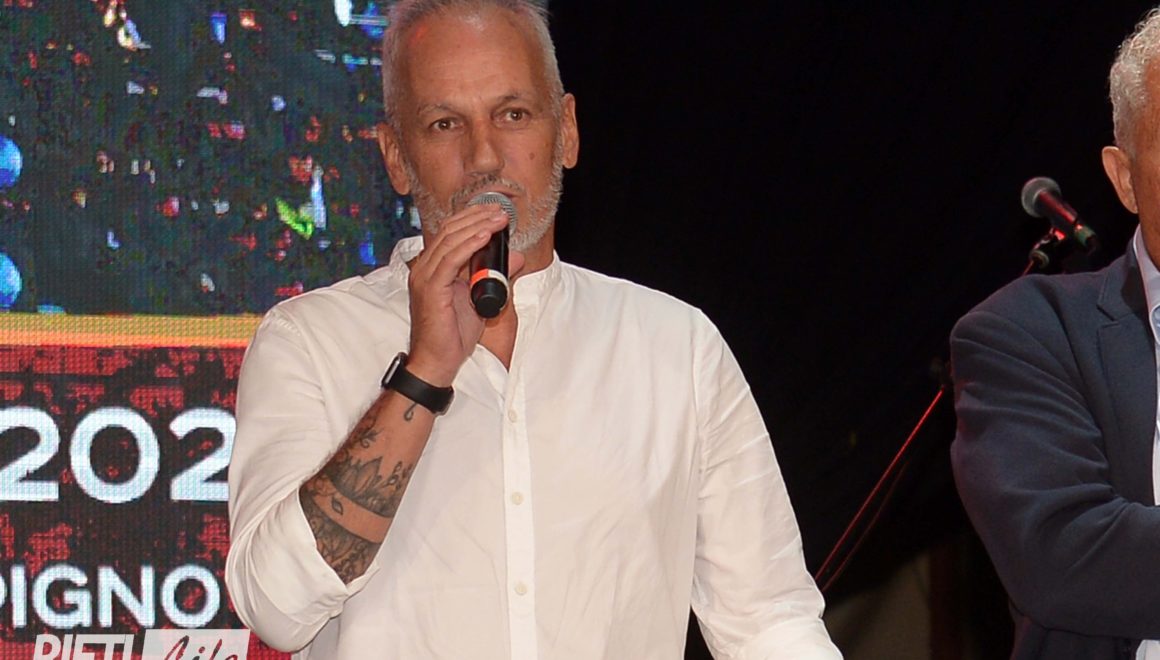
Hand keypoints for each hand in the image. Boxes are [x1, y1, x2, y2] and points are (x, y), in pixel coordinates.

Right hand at [405, 206, 519, 385]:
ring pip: (451, 241)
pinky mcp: (430, 288)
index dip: (472, 217)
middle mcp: (424, 268)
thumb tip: (516, 257)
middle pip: (450, 230)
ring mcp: (424, 277)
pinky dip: (469, 245)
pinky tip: (485, 236)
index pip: (450, 232)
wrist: (437, 361)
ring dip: (478, 226)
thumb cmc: (453, 334)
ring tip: (498, 219)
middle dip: (477, 216)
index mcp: (432, 267)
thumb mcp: (480, 299)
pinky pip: (450, 260)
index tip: (495, 211)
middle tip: (500, 210)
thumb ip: (496, 276)